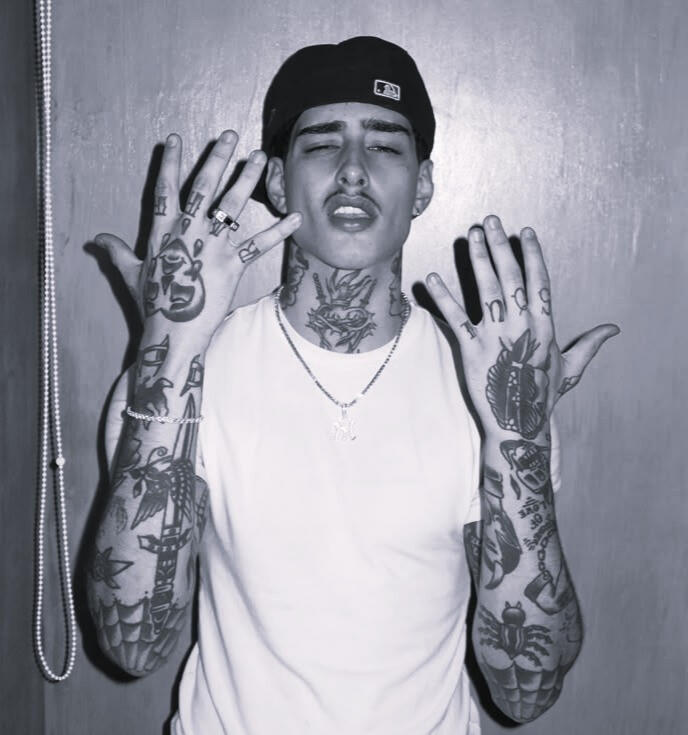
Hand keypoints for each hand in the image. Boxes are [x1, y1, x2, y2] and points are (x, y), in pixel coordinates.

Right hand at [95, 131, 300, 344]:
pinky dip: (279, 230)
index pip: (165, 189)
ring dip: (248, 179)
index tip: (175, 139)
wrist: (175, 332)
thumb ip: (117, 252)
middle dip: (217, 158)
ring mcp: (212, 247)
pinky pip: (259, 243)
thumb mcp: (131, 274)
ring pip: (232, 206)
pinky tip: (296, 216)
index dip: (170, 163)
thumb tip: (97, 240)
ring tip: (261, 158)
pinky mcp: (233, 265)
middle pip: (204, 187)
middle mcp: (189, 232)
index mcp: (163, 231)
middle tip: (229, 136)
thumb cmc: (153, 304)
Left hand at [426, 215, 618, 436]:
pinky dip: (443, 298)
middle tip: (490, 221)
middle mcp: (521, 326)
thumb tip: (613, 329)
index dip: (532, 255)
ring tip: (470, 235)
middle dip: (500, 246)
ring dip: (478, 260)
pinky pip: (456, 319)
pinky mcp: (471, 350)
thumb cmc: (543, 396)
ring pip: (486, 290)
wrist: (518, 424)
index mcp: (545, 326)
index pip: (539, 282)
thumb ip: (589, 344)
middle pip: (510, 277)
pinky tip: (432, 278)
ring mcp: (495, 337)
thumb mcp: (571, 368)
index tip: (525, 232)